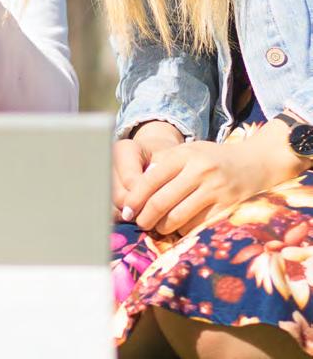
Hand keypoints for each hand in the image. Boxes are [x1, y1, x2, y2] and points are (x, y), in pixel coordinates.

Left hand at [119, 125, 305, 235]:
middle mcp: (201, 172)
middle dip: (145, 217)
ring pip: (179, 218)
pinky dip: (186, 230)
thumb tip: (135, 187)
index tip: (126, 211)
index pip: (151, 180)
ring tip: (158, 227)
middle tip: (139, 223)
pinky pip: (199, 226)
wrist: (256, 163)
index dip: (135, 199)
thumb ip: (162, 165)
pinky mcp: (230, 208)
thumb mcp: (186, 152)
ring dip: (163, 227)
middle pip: (162, 202)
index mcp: (185, 155)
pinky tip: (181, 228)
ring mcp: (217, 191)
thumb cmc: (211, 159)